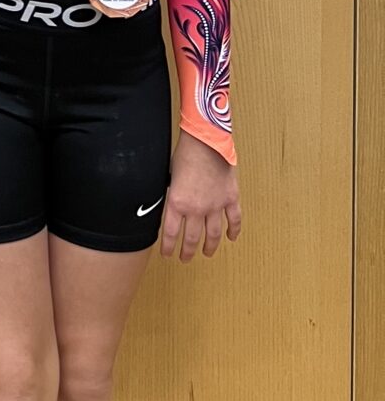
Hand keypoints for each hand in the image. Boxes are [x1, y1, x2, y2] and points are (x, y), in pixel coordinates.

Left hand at [160, 133, 241, 261]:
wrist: (206, 141)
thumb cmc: (184, 154)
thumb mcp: (168, 177)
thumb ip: (170, 195)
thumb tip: (166, 207)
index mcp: (177, 203)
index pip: (170, 233)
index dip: (168, 246)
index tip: (167, 254)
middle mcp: (196, 209)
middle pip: (191, 238)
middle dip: (187, 251)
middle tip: (185, 258)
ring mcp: (216, 205)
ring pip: (213, 234)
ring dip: (210, 246)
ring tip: (206, 253)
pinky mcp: (230, 198)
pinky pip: (234, 220)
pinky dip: (234, 231)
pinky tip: (231, 238)